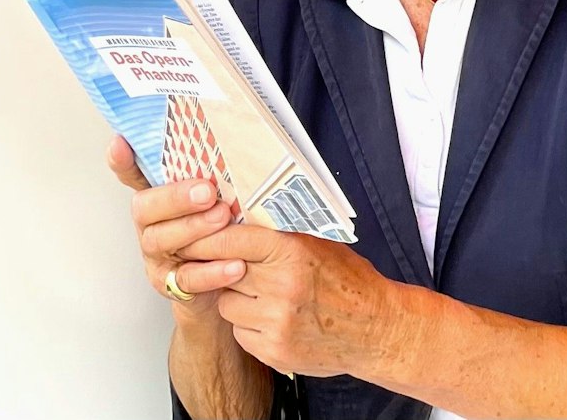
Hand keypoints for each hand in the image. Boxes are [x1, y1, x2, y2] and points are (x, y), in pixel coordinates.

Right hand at [106, 135, 242, 325]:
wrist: (223, 291)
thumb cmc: (219, 237)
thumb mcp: (214, 205)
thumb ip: (211, 181)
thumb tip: (235, 143)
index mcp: (157, 200)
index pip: (132, 176)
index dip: (123, 162)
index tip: (120, 144)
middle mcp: (149, 226)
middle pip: (146, 208)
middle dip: (175, 197)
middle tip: (207, 191)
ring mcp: (156, 257)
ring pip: (161, 240)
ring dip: (193, 228)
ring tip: (222, 218)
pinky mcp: (170, 286)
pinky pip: (187, 278)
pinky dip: (211, 272)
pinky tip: (234, 265)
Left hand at [177, 219, 409, 377]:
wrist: (377, 330)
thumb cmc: (349, 282)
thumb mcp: (317, 243)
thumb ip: (277, 233)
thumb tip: (230, 217)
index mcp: (292, 253)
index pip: (231, 240)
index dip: (206, 237)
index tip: (190, 234)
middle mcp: (282, 287)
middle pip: (222, 272)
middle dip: (223, 269)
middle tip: (229, 267)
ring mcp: (277, 322)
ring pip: (227, 304)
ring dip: (236, 299)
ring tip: (263, 296)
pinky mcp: (275, 350)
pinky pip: (240, 332)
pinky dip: (249, 326)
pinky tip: (272, 319)